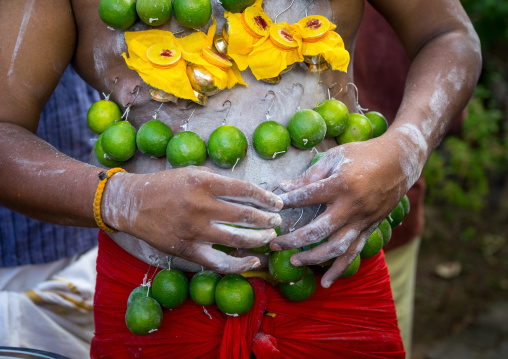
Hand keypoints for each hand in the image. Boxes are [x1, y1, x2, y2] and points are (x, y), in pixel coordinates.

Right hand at [101, 167, 282, 272]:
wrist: (133, 204)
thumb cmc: (166, 186)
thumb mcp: (193, 173)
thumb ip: (220, 183)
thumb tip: (251, 194)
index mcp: (204, 182)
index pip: (246, 190)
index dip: (266, 198)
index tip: (277, 203)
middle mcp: (201, 206)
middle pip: (246, 215)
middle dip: (267, 220)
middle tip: (277, 222)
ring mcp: (195, 231)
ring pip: (238, 239)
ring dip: (260, 239)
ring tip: (270, 237)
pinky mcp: (188, 251)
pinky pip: (220, 262)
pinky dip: (240, 265)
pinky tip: (253, 261)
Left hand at [271, 135, 415, 287]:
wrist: (400, 161)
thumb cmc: (363, 154)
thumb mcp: (334, 157)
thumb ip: (309, 175)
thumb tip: (283, 187)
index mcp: (340, 184)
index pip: (306, 197)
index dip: (287, 202)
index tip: (273, 207)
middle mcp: (351, 206)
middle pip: (317, 231)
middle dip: (292, 240)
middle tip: (274, 244)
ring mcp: (362, 220)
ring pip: (336, 248)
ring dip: (313, 258)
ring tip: (294, 262)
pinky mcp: (370, 228)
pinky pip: (354, 253)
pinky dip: (340, 269)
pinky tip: (325, 281)